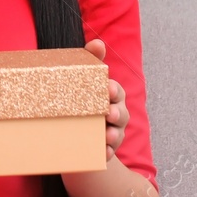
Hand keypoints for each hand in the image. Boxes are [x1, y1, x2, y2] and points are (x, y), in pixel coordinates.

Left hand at [85, 38, 127, 162]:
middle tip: (108, 113)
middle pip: (121, 113)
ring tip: (106, 136)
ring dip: (113, 135)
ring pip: (117, 134)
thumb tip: (98, 42)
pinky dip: (106, 154)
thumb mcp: (84, 79)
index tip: (108, 89)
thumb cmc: (83, 99)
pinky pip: (108, 153)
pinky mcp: (104, 149)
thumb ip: (91, 60)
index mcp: (111, 96)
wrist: (75, 130)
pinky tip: (102, 154)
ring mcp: (112, 132)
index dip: (114, 90)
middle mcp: (115, 114)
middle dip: (117, 113)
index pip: (117, 91)